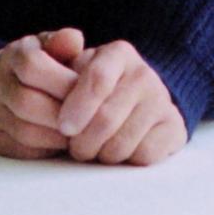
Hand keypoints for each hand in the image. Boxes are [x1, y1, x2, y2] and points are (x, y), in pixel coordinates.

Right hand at [0, 28, 84, 159]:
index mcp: (11, 56)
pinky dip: (49, 149)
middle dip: (65, 114)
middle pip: (28, 103)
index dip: (64, 82)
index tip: (91, 93)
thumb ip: (63, 43)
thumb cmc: (38, 67)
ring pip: (26, 131)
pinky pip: (23, 150)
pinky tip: (64, 143)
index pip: (32, 66)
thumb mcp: (49, 48)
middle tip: (90, 120)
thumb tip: (75, 39)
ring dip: (59, 136)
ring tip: (81, 133)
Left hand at [53, 39, 187, 165]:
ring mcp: (162, 101)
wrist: (141, 101)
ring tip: (96, 149)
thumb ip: (56, 59)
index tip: (63, 127)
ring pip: (123, 142)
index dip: (77, 107)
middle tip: (75, 148)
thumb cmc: (96, 88)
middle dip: (83, 141)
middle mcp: (144, 74)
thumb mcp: (76, 67)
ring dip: (102, 155)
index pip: (97, 79)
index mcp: (118, 53)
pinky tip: (121, 152)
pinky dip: (126, 161)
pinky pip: (144, 155)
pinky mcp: (174, 127)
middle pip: (107, 118)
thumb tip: (39, 52)